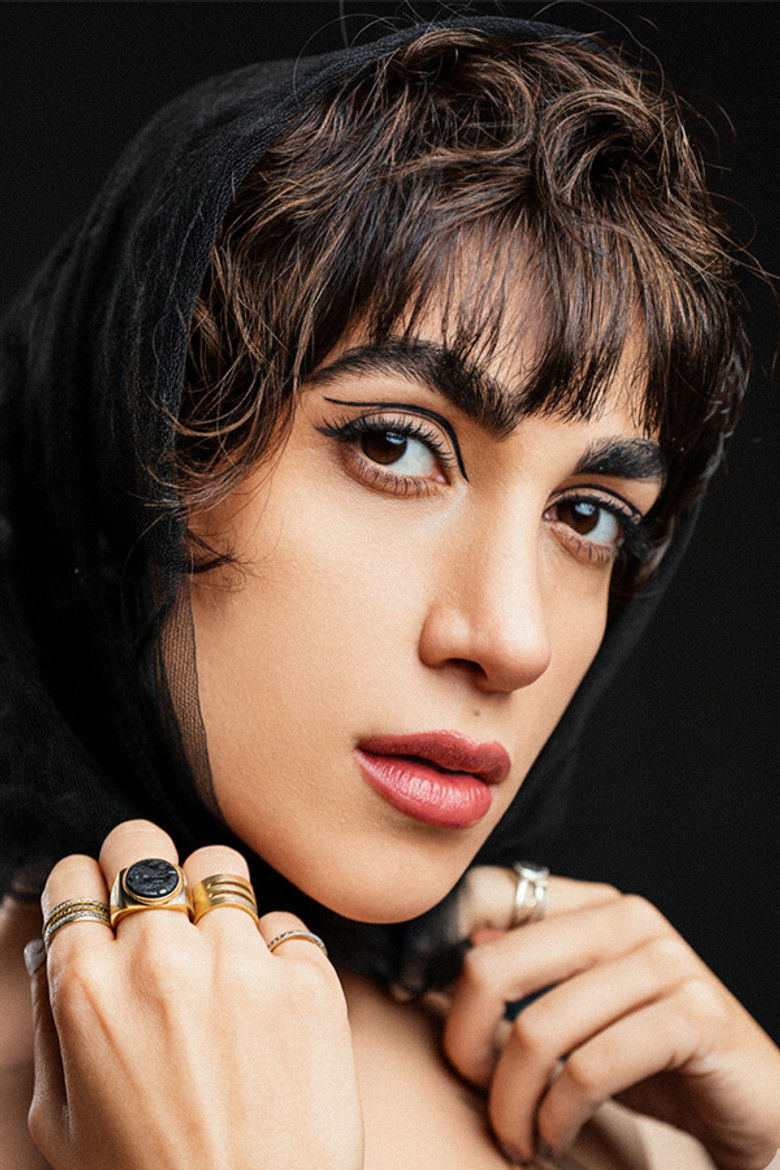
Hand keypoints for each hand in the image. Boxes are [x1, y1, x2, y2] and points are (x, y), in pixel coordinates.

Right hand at [27, 820, 362, 1169]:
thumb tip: (55, 941)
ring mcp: (240, 962)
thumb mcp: (61, 1117)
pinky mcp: (306, 977)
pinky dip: (272, 951)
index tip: (104, 907)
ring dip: (211, 900)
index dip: (87, 888)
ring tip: (218, 952)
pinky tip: (266, 1003)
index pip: (74, 876)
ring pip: (220, 866)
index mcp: (87, 988)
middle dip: (142, 863)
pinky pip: (283, 921)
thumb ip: (52, 1016)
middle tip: (158, 903)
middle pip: (143, 843)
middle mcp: (161, 959)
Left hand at [438, 866, 779, 1169]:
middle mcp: (626, 918)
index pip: (487, 891)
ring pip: (538, 1028)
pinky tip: (553, 1137)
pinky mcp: (694, 1017)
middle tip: (473, 1090)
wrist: (747, 1102)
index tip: (409, 996)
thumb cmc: (648, 1057)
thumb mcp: (576, 1010)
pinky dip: (558, 1115)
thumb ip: (523, 971)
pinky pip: (592, 1067)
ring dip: (512, 1101)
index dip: (433, 942)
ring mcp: (665, 962)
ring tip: (517, 1136)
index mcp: (590, 903)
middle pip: (494, 965)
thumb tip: (446, 951)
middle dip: (465, 1042)